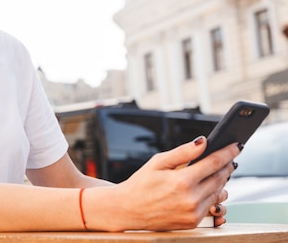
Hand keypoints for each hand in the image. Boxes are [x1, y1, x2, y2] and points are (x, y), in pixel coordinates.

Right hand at [104, 136, 239, 230]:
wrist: (128, 209)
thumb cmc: (140, 183)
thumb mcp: (158, 162)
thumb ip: (183, 152)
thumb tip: (203, 142)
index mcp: (182, 181)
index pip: (214, 163)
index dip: (227, 152)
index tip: (236, 145)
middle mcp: (191, 199)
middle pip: (220, 178)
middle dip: (227, 165)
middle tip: (229, 157)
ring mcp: (193, 213)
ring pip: (219, 192)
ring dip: (222, 180)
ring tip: (217, 171)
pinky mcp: (193, 222)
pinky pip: (211, 206)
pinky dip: (213, 194)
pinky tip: (208, 186)